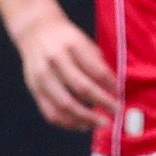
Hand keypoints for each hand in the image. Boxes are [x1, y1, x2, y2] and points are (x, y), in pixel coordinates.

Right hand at [12, 9, 116, 130]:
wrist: (35, 31)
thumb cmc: (67, 39)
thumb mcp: (85, 43)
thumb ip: (98, 64)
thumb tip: (114, 89)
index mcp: (72, 46)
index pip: (96, 69)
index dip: (111, 85)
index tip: (121, 94)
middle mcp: (54, 61)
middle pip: (81, 88)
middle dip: (103, 103)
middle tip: (117, 111)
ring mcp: (41, 77)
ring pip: (64, 105)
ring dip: (86, 118)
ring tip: (102, 122)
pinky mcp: (34, 89)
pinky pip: (50, 112)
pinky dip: (68, 122)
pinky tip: (83, 125)